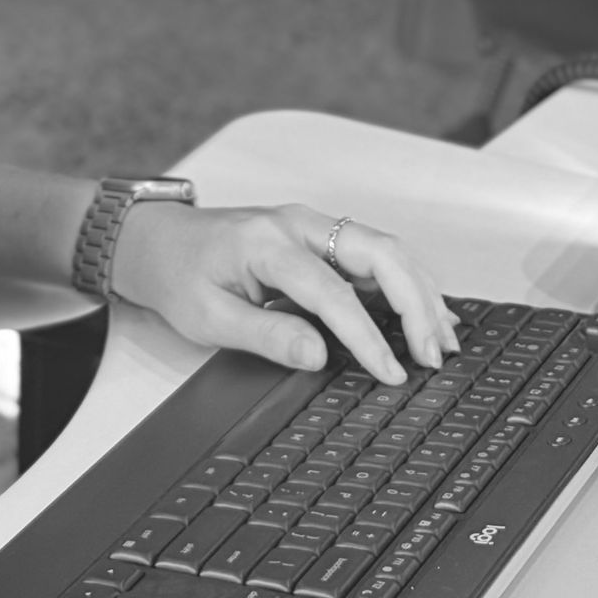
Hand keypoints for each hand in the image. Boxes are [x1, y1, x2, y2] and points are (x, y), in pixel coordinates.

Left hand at [106, 202, 459, 384]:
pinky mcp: (318, 236)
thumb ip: (264, 334)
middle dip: (415, 302)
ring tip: (443, 340)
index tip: (390, 373)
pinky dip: (407, 282)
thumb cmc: (176, 274)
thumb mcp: (206, 315)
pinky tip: (426, 314)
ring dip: (420, 290)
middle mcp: (296, 224)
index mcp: (265, 242)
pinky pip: (374, 253)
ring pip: (385, 248)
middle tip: (433, 355)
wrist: (154, 239)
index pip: (331, 291)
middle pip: (377, 251)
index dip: (366, 336)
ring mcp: (310, 226)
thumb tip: (319, 355)